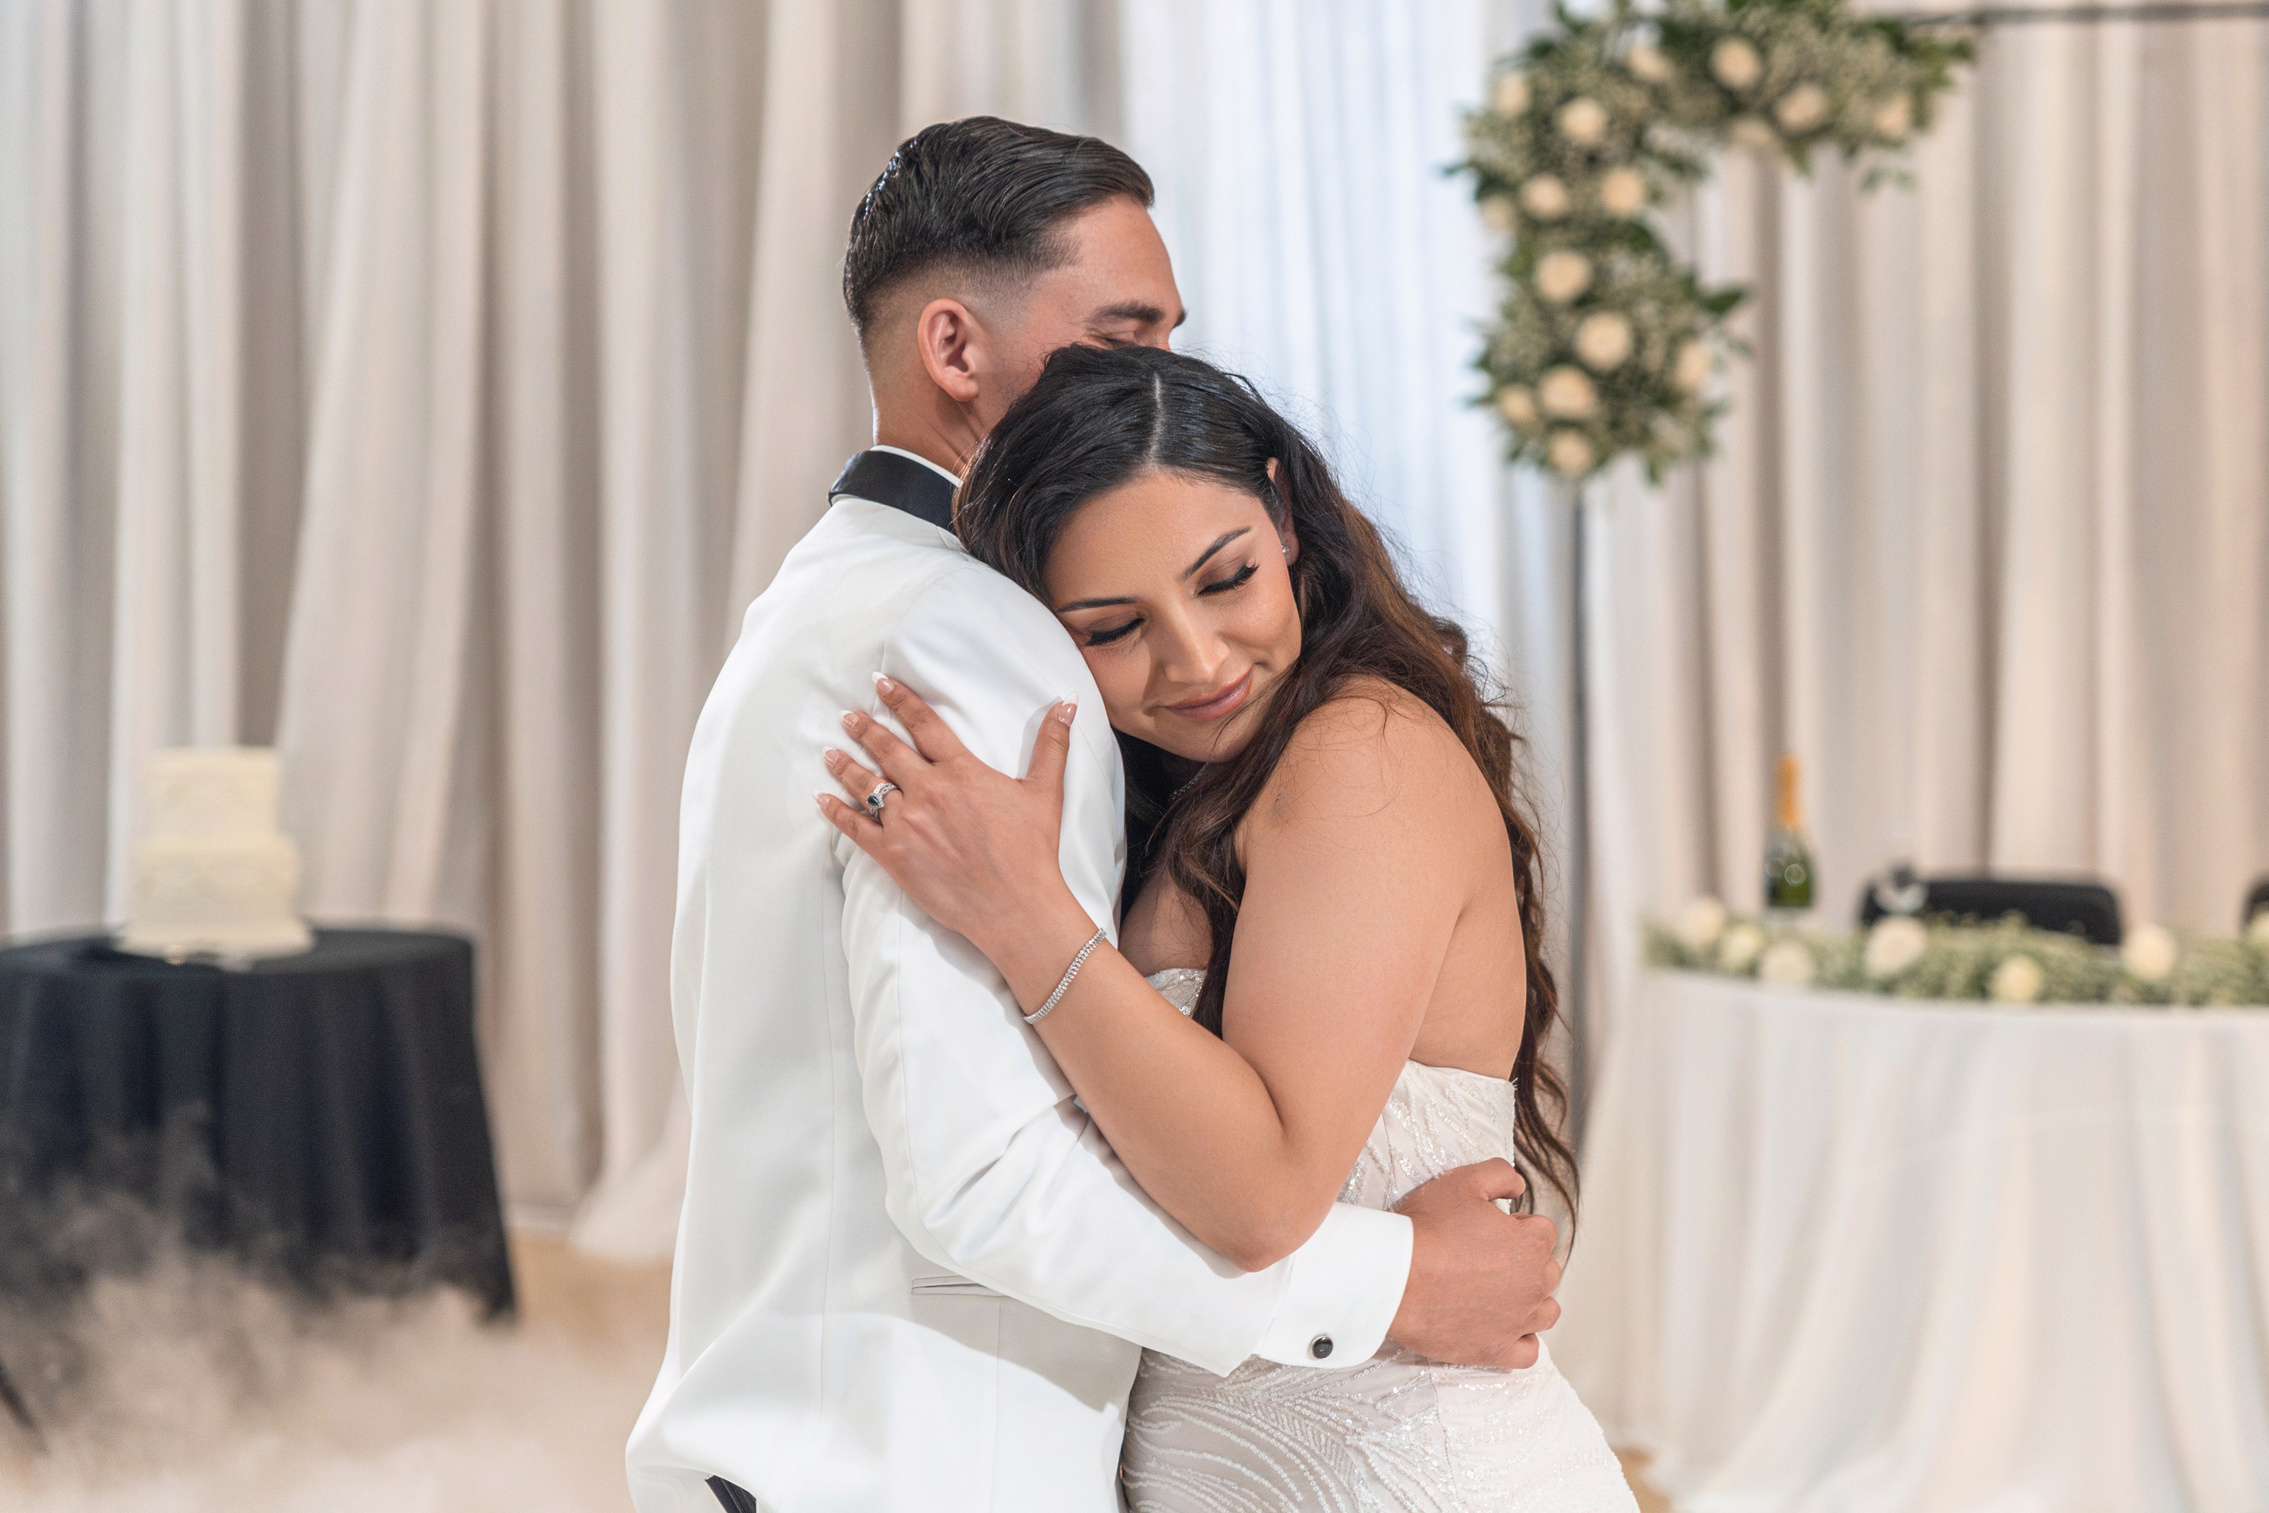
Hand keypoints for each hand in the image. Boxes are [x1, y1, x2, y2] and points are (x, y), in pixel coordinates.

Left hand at [818, 675, 1081, 950]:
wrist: (1015, 905)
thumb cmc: (1033, 850)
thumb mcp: (1045, 792)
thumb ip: (1051, 745)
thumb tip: (1066, 705)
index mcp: (961, 771)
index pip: (925, 726)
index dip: (900, 701)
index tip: (880, 684)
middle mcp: (928, 791)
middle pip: (887, 750)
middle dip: (865, 729)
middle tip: (847, 716)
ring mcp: (906, 823)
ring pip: (866, 786)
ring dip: (845, 766)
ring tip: (830, 751)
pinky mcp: (893, 856)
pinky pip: (856, 829)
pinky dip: (837, 813)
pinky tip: (823, 800)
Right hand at [1387, 1158, 1560, 1369]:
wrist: (1395, 1278)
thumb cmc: (1426, 1231)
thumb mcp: (1463, 1182)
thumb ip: (1500, 1174)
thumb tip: (1518, 1186)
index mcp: (1530, 1244)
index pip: (1542, 1230)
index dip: (1516, 1225)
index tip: (1490, 1228)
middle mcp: (1533, 1285)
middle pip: (1547, 1270)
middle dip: (1524, 1260)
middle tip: (1485, 1255)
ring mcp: (1516, 1322)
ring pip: (1545, 1311)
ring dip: (1530, 1299)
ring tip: (1500, 1290)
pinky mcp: (1495, 1350)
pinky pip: (1527, 1352)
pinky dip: (1522, 1340)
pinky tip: (1504, 1327)